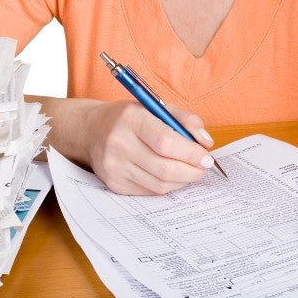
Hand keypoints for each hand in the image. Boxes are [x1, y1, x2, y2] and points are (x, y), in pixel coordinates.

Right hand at [82, 100, 215, 194]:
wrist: (91, 131)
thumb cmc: (129, 118)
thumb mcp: (155, 107)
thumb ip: (185, 120)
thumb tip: (206, 142)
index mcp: (130, 119)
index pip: (166, 141)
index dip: (191, 152)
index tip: (206, 156)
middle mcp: (119, 144)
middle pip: (164, 168)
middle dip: (192, 171)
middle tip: (203, 167)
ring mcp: (114, 167)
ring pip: (159, 184)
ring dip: (182, 180)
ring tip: (190, 171)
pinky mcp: (114, 184)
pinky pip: (149, 191)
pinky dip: (167, 186)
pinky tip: (172, 176)